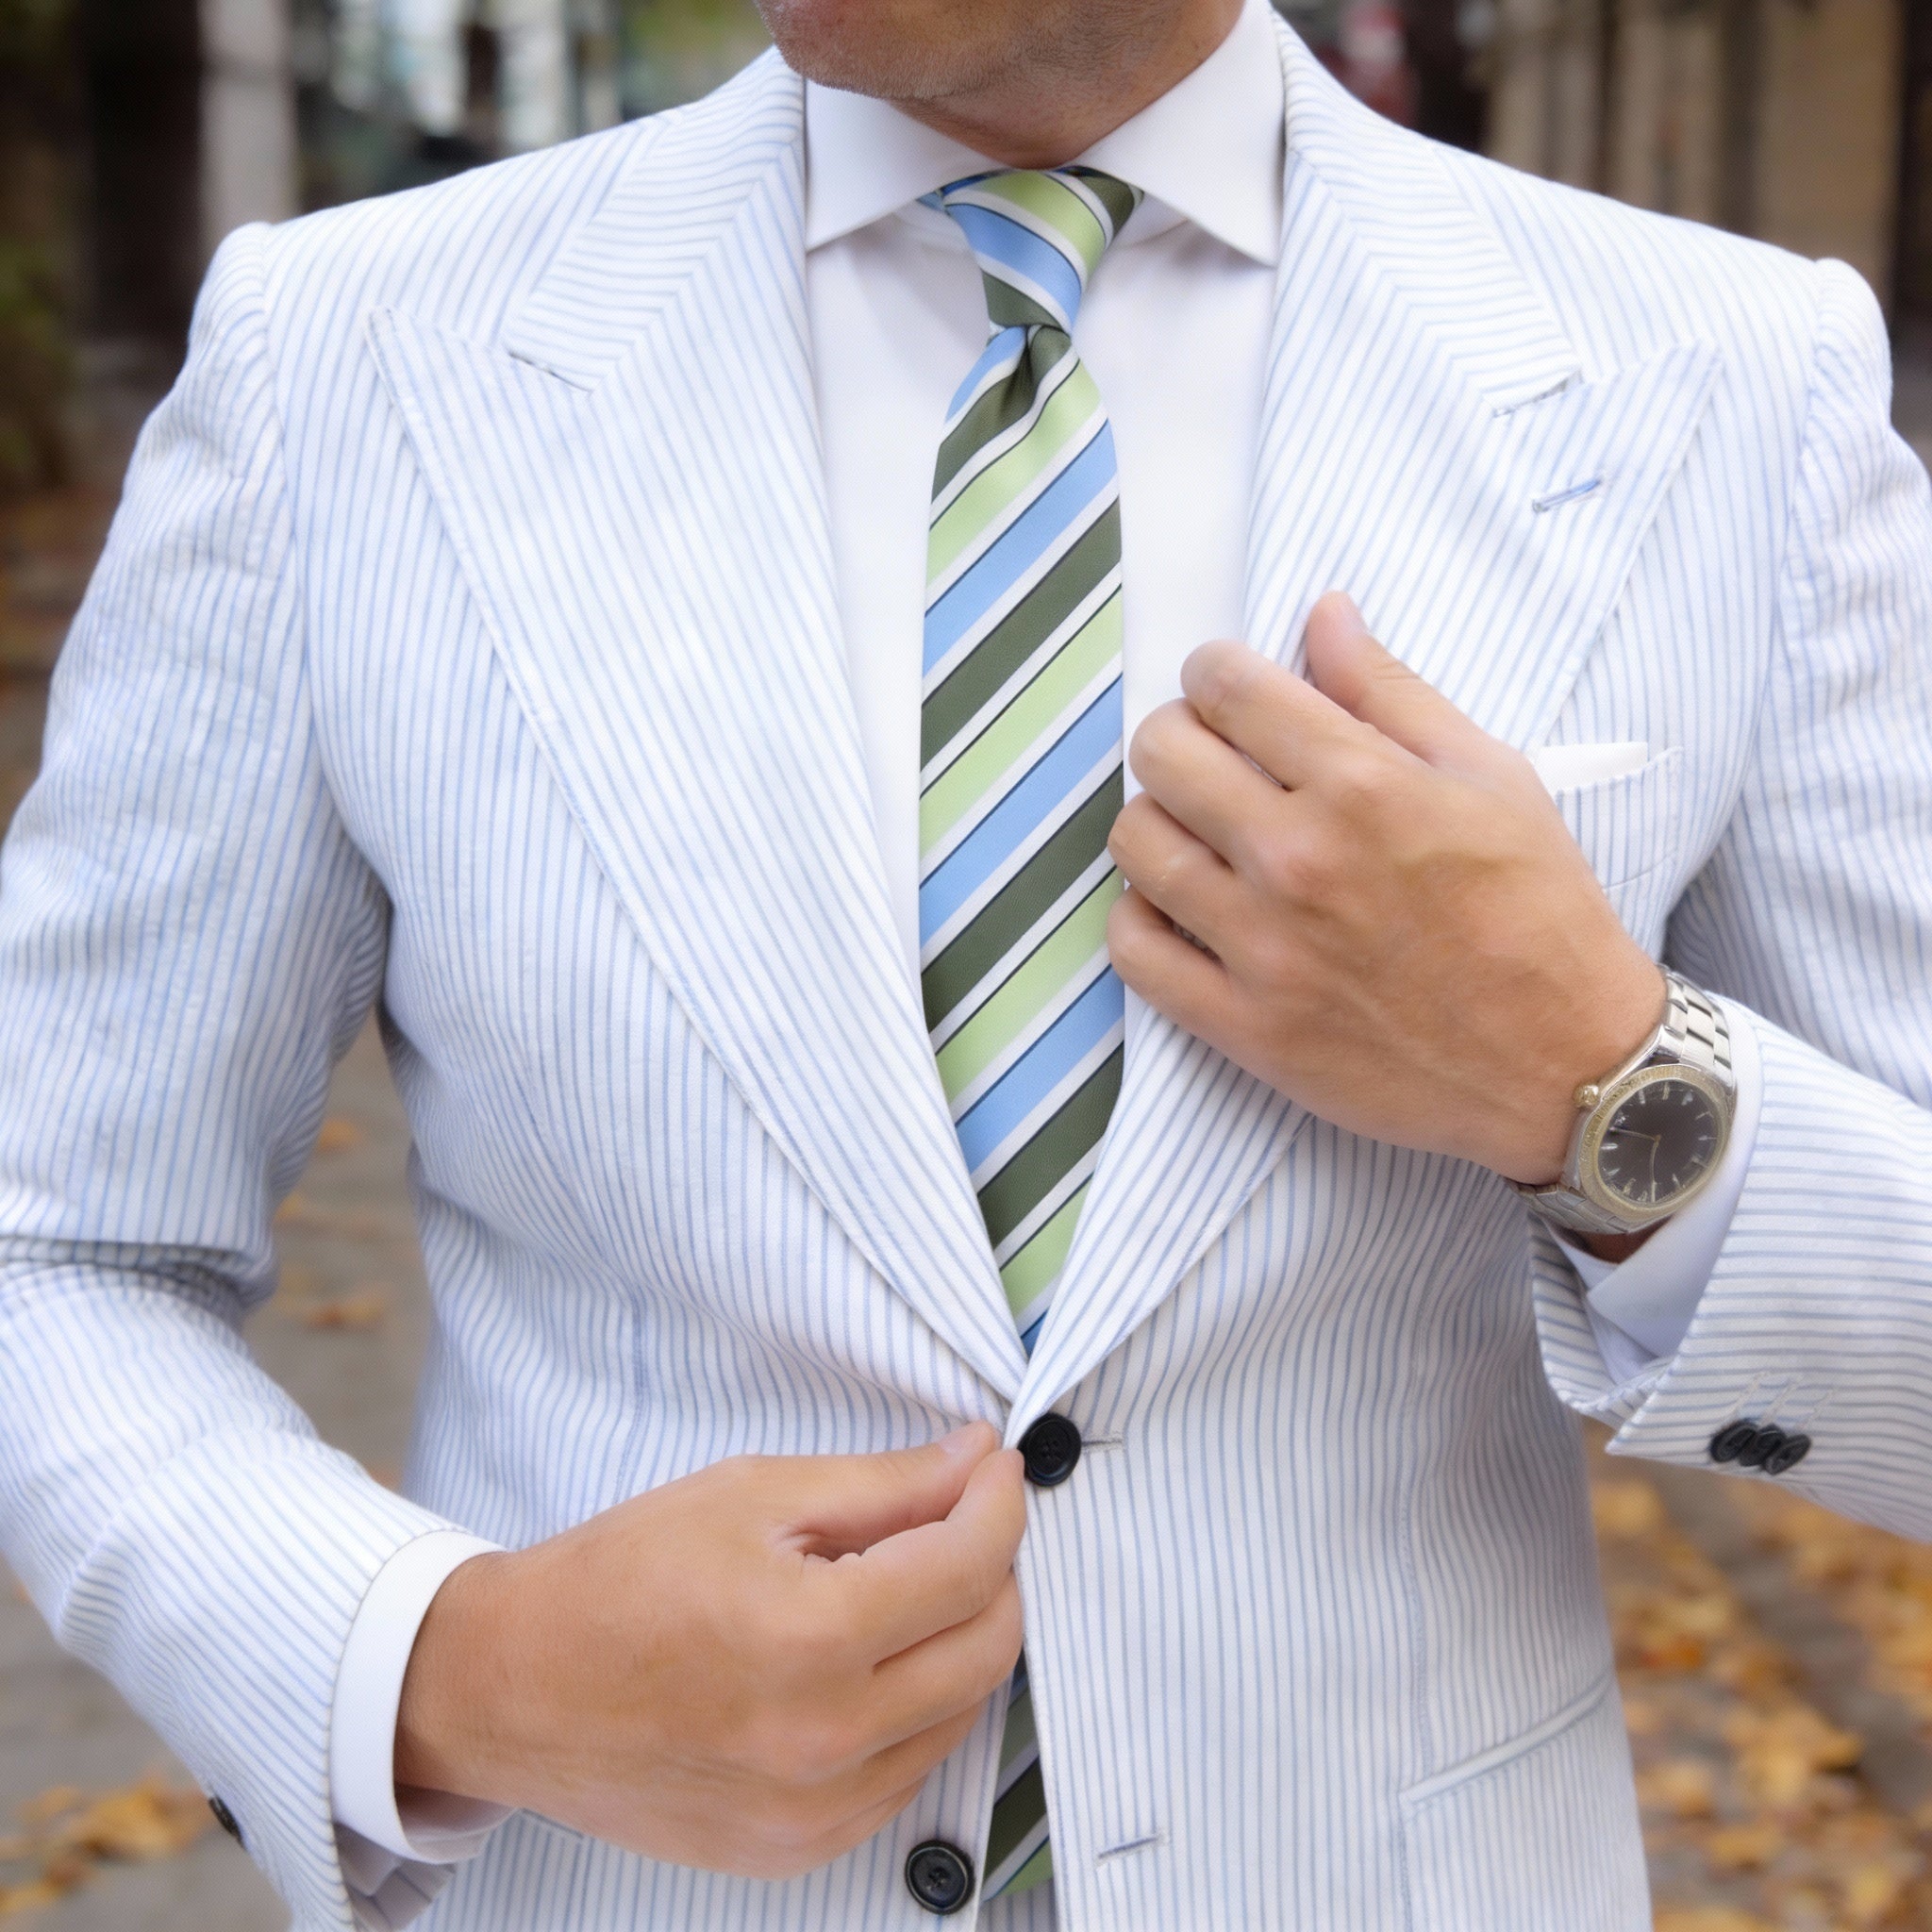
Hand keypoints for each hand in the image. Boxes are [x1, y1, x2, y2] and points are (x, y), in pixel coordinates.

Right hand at [395, 1424, 1025, 1877]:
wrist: (511, 1689)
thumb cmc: (617, 1578)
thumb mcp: (750, 1495)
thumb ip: (881, 1484)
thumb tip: (973, 1460)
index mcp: (808, 1639)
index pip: (967, 1567)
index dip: (998, 1503)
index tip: (995, 1467)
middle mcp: (823, 1741)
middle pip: (987, 1650)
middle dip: (995, 1569)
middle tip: (963, 1518)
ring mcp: (813, 1813)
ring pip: (959, 1716)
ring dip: (960, 1640)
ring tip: (907, 1584)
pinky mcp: (797, 1850)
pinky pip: (906, 1775)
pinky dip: (917, 1709)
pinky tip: (872, 1661)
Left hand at [1106, 593, 1664, 1184]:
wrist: (1565, 1065)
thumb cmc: (1538, 914)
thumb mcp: (1491, 776)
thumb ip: (1391, 691)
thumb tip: (1324, 614)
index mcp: (1361, 785)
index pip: (1225, 687)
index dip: (1216, 673)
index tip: (1230, 691)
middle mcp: (1297, 858)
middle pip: (1161, 754)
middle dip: (1180, 736)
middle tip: (1214, 759)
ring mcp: (1262, 947)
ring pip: (1135, 843)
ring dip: (1158, 822)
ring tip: (1201, 835)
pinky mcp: (1243, 1026)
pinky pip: (1133, 951)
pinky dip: (1142, 918)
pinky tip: (1183, 908)